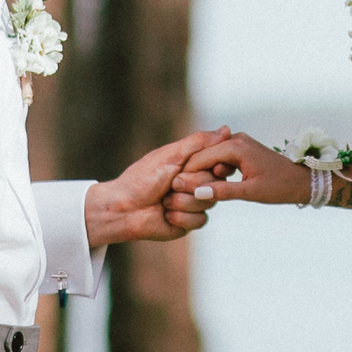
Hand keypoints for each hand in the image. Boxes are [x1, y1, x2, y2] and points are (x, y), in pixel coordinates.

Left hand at [86, 127, 232, 246]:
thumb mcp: (171, 155)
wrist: (124, 208)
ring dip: (182, 201)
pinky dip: (181, 216)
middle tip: (171, 184)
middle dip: (191, 184)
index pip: (219, 162)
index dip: (215, 166)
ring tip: (164, 200)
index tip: (207, 167)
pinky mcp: (190, 222)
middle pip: (216, 183)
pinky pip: (201, 220)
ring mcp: (194, 202)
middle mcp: (196, 182)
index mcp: (192, 164)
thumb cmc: (143, 178)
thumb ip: (199, 143)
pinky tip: (166, 215)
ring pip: (209, 202)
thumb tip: (227, 129)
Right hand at [166, 131, 307, 218]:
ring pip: (211, 156)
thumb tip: (197, 193)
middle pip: (204, 154)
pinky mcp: (241, 149)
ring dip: (203, 171)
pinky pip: (219, 157)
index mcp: (236, 146)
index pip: (201, 157)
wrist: (301, 181)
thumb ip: (223, 192)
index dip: (187, 172)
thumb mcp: (250, 192)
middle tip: (178, 190)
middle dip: (192, 171)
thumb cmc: (279, 187)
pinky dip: (212, 170)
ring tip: (192, 189)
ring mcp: (239, 142)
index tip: (173, 188)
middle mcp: (236, 139)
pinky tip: (209, 184)